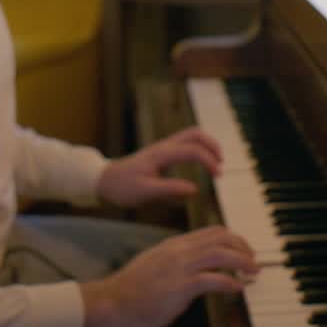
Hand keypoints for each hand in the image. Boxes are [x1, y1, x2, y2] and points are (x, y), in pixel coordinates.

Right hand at [77, 226, 256, 326]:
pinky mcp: (179, 288)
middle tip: (254, 262)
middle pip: (221, 238)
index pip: (211, 232)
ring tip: (253, 272)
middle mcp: (178, 251)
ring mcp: (179, 268)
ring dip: (242, 262)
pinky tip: (238, 288)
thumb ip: (174, 263)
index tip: (244, 252)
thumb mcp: (154, 267)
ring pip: (221, 254)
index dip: (234, 240)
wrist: (109, 304)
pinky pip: (213, 280)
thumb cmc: (129, 291)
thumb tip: (193, 270)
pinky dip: (230, 282)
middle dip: (243, 248)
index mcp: (174, 245)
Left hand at [96, 127, 221, 207]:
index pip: (193, 150)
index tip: (218, 176)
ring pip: (192, 135)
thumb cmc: (123, 188)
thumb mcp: (145, 193)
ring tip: (215, 164)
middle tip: (221, 165)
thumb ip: (170, 190)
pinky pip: (186, 143)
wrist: (105, 180)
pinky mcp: (163, 151)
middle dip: (212, 146)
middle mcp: (164, 146)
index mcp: (162, 154)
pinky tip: (201, 163)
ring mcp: (164, 146)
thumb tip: (195, 189)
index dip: (209, 161)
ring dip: (207, 145)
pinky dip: (199, 149)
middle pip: (195, 133)